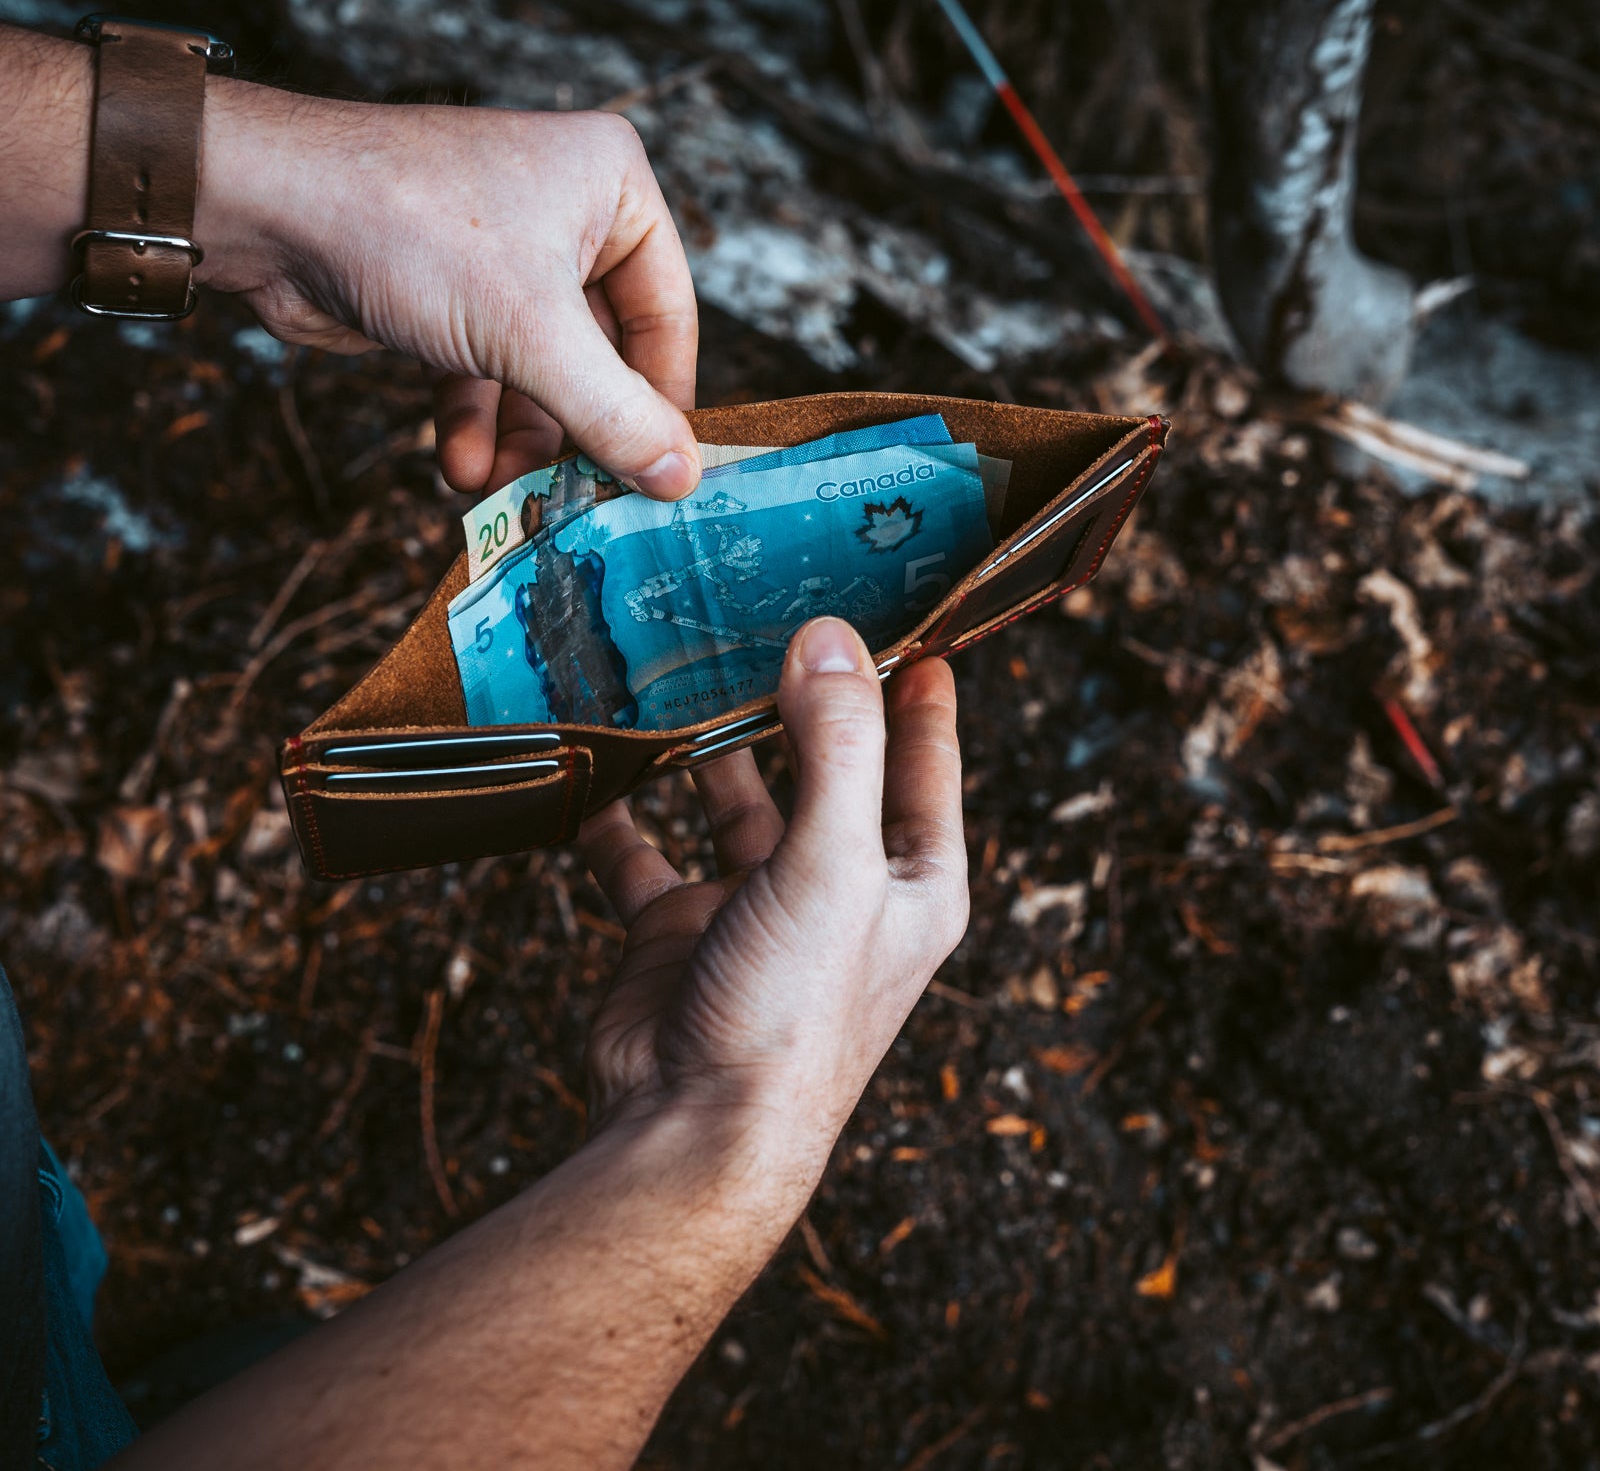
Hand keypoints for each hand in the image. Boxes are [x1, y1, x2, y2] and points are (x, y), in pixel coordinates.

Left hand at [195, 82, 700, 498]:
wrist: (260, 207)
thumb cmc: (407, 229)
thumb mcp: (531, 334)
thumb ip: (614, 414)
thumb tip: (682, 478)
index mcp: (612, 186)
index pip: (669, 313)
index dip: (664, 401)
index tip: (659, 474)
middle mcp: (566, 212)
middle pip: (604, 352)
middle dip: (578, 431)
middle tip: (582, 498)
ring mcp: (504, 255)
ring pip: (541, 372)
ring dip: (523, 442)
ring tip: (509, 497)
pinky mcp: (450, 293)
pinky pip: (487, 372)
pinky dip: (476, 424)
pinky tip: (461, 471)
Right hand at [577, 618, 970, 1171]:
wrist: (691, 1134)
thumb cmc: (793, 1014)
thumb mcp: (834, 863)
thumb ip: (836, 746)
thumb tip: (828, 638)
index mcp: (908, 881)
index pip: (926, 762)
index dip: (919, 690)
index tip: (909, 619)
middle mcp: (838, 890)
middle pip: (824, 770)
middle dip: (799, 702)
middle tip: (773, 620)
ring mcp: (755, 909)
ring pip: (734, 804)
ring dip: (709, 750)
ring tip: (682, 673)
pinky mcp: (680, 933)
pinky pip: (645, 856)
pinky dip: (622, 815)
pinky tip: (598, 768)